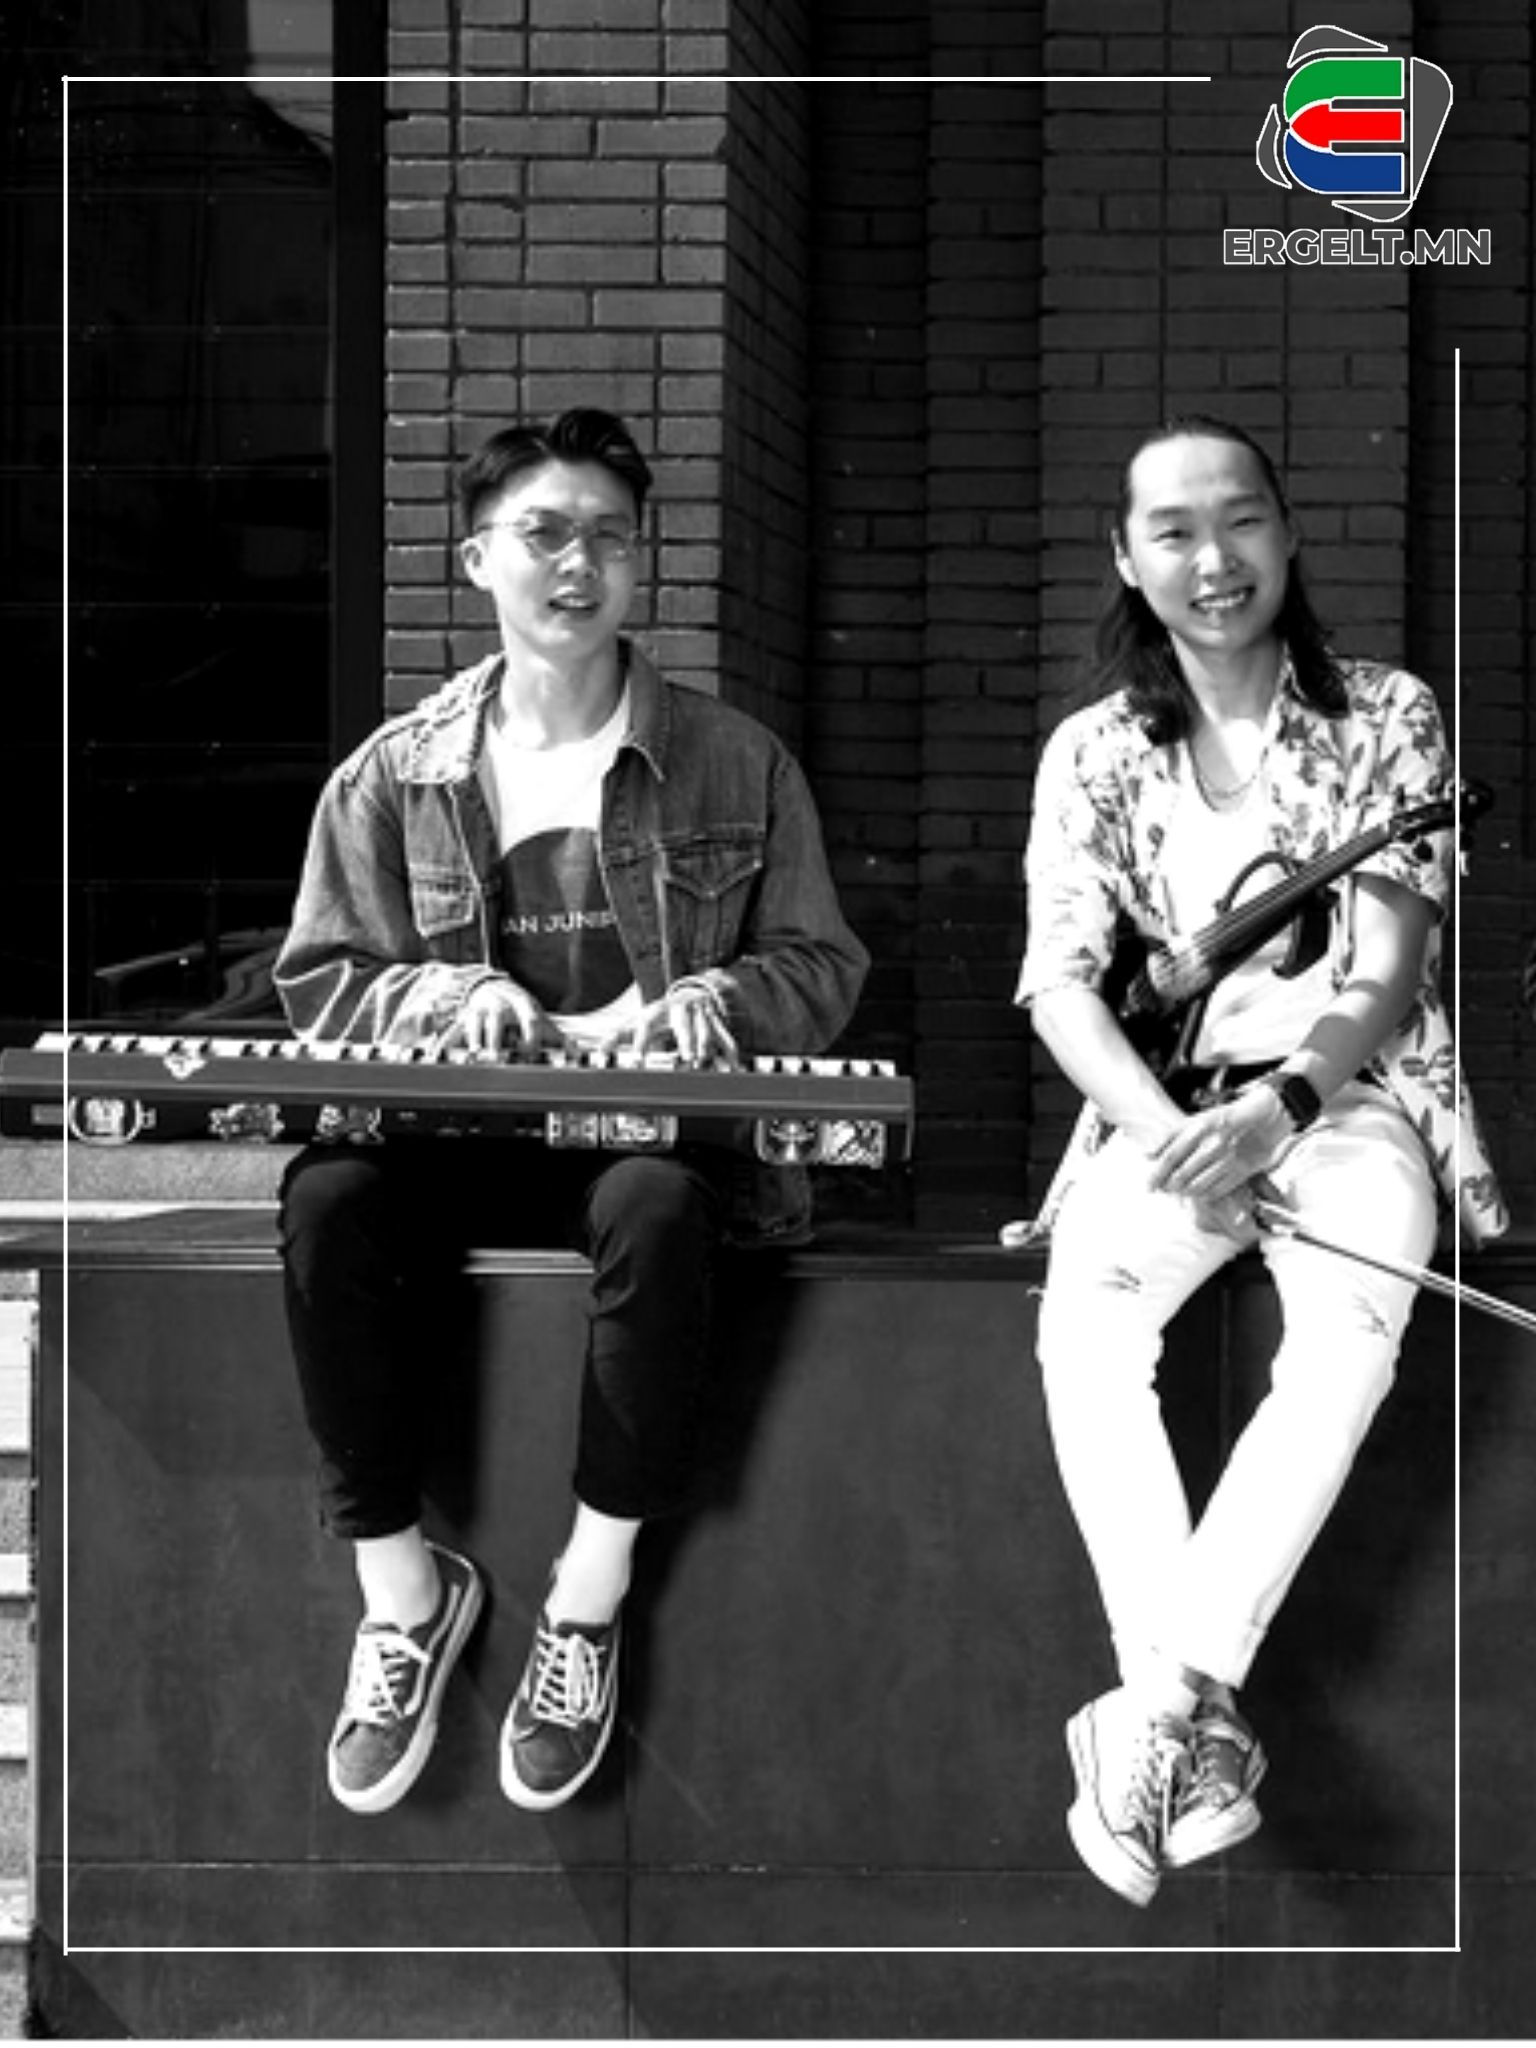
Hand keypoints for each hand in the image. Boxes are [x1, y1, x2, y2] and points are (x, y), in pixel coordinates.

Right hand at [447, 976, 564, 1058]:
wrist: (494, 985)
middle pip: (499, 1017)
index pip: (530, 1019)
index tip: (527, 1052)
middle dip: (497, 1037)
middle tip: (496, 1058)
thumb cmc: (520, 1009)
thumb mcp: (539, 1017)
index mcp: (524, 1004)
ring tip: (475, 1054)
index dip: (530, 1037)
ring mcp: (483, 1007)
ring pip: (477, 1020)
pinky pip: (461, 1023)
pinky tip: (457, 1048)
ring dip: (476, 1037)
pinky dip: (457, 1035)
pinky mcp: (468, 1013)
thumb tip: (577, 1052)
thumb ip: (556, 1037)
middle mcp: (503, 1004)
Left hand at [600, 983, 739, 1066]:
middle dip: (685, 1040)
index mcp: (658, 1010)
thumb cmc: (661, 1014)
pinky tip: (730, 1067)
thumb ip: (618, 1035)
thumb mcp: (639, 1019)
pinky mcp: (716, 1022)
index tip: (637, 1062)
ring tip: (701, 1061)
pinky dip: (729, 1052)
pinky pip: (725, 1037)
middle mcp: (681, 1010)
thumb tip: (599, 1051)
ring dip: (705, 1045)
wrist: (693, 993)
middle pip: (683, 1024)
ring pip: (705, 1030)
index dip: (642, 1044)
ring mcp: (700, 1014)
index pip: (647, 1026)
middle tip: (686, 1057)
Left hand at [1147, 1084, 1292, 1202]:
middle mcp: (1212, 1144)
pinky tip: (1197, 1191)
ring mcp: (1227, 1159)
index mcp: (1198, 1128)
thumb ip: (1170, 1136)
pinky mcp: (1240, 1171)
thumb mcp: (1195, 1120)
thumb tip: (1149, 1154)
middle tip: (1162, 1188)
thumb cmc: (1224, 1120)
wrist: (1261, 1119)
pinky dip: (1201, 1195)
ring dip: (1182, 1191)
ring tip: (1177, 1190)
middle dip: (1167, 1186)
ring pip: (1196, 1186)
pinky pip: (1214, 1191)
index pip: (1170, 1156)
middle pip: (1181, 1175)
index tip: (1148, 1184)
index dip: (1156, 1174)